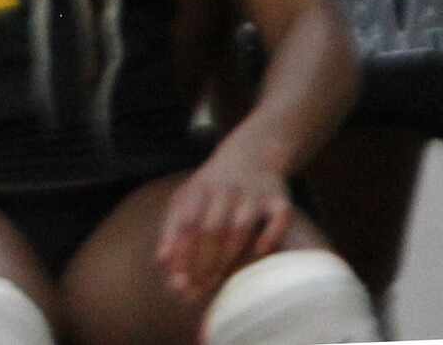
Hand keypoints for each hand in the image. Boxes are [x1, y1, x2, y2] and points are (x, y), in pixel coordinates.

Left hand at [155, 142, 292, 302]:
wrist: (251, 153)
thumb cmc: (213, 188)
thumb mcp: (188, 199)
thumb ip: (173, 229)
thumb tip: (162, 262)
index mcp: (199, 189)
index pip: (186, 223)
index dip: (182, 253)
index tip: (178, 281)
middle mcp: (225, 190)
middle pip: (211, 229)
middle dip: (203, 262)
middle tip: (196, 289)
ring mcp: (254, 194)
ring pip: (240, 227)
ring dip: (228, 256)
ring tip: (217, 281)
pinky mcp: (280, 198)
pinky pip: (279, 217)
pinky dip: (271, 234)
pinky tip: (260, 252)